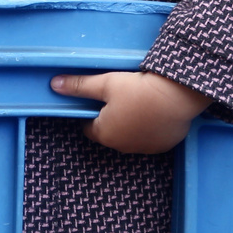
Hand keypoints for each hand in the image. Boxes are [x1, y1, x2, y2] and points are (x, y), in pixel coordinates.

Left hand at [50, 70, 211, 153]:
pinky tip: (154, 112)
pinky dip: (148, 128)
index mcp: (105, 134)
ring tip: (137, 104)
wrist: (178, 96)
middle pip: (110, 133)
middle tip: (119, 99)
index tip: (98, 100)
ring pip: (130, 136)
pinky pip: (150, 138)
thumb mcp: (105, 84)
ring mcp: (146, 148)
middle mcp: (124, 147)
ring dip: (130, 125)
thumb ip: (78, 86)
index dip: (90, 113)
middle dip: (111, 119)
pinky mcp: (164, 145)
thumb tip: (54, 85)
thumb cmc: (137, 90)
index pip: (89, 128)